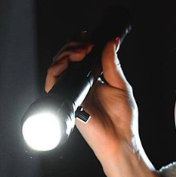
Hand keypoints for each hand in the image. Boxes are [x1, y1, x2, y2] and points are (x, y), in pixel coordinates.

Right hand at [45, 35, 139, 166]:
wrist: (120, 140)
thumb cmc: (123, 120)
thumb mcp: (121, 86)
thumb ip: (112, 64)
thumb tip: (110, 42)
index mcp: (93, 80)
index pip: (79, 57)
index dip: (79, 44)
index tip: (87, 36)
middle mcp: (81, 86)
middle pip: (66, 59)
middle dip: (73, 46)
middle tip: (86, 44)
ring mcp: (73, 94)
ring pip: (57, 68)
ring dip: (66, 54)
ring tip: (80, 51)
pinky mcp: (67, 102)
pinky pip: (53, 84)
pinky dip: (55, 70)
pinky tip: (67, 63)